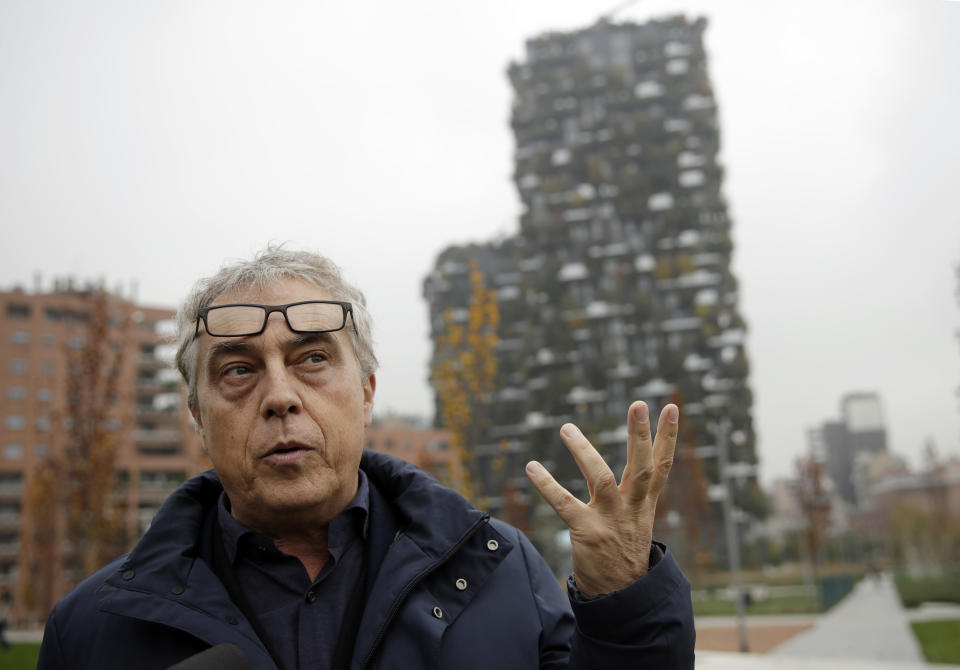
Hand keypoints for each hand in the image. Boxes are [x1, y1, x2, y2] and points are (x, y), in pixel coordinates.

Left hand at [525, 401, 677, 595]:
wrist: (622, 595)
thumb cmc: (625, 549)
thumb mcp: (635, 516)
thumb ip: (628, 487)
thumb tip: (615, 459)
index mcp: (645, 501)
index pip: (661, 464)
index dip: (668, 436)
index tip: (670, 407)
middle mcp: (632, 507)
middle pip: (642, 466)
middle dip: (641, 435)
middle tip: (639, 404)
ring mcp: (610, 519)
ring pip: (601, 479)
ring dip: (584, 452)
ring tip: (566, 428)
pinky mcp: (587, 532)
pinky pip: (564, 504)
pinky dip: (547, 485)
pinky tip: (532, 467)